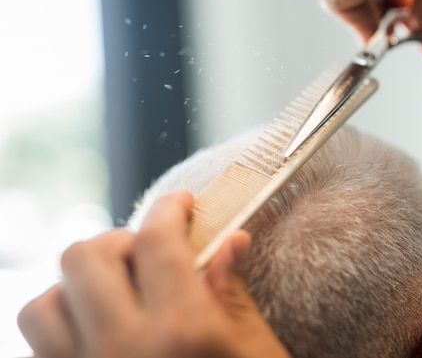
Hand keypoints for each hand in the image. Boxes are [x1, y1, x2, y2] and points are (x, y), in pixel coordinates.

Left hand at [18, 192, 290, 357]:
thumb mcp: (258, 354)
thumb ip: (233, 294)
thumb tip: (230, 241)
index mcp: (183, 334)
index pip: (159, 241)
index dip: (170, 210)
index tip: (180, 204)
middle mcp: (124, 354)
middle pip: (85, 257)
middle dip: (119, 241)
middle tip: (149, 252)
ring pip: (42, 304)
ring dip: (77, 288)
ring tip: (116, 295)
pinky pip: (39, 352)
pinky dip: (62, 330)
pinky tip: (100, 336)